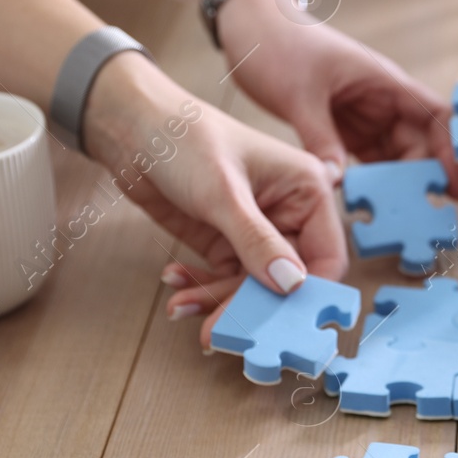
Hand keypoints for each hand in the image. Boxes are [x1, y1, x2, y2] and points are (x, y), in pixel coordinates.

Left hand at [83, 54, 346, 300]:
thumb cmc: (185, 138)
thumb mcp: (223, 192)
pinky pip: (223, 279)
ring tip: (180, 305)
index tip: (279, 324)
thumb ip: (258, 242)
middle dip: (250, 306)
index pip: (326, 258)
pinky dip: (200, 287)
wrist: (131, 126)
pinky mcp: (225, 241)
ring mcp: (256, 231)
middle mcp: (289, 213)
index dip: (307, 295)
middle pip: (286, 282)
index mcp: (307, 191)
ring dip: (217, 301)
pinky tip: (174, 281)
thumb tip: (292, 286)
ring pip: (251, 287)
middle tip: (218, 331)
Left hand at [217, 0, 457, 190]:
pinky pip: (368, 161)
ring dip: (397, 185)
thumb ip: (320, 138)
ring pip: (395, 157)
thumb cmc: (279, 44)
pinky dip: (371, 182)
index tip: (452, 183)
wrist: (251, 27)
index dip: (450, 148)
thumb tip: (336, 181)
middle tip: (420, 214)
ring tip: (397, 217)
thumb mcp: (299, 94)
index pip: (435, 115)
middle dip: (422, 177)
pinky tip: (368, 205)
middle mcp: (381, 101)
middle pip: (419, 144)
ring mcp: (364, 116)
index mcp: (383, 82)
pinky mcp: (344, 129)